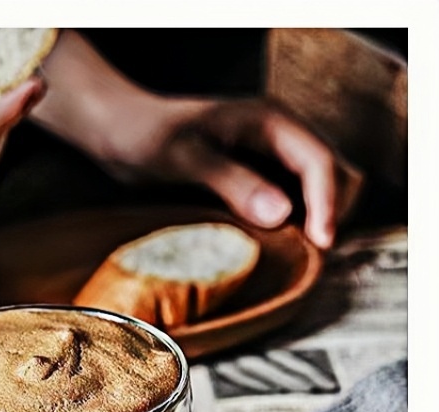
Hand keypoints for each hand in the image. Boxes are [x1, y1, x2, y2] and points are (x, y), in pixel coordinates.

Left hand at [97, 95, 361, 249]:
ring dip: (308, 219)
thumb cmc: (145, 136)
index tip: (320, 243)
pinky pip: (281, 199)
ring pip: (306, 189)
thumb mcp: (185, 158)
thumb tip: (282, 214)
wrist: (119, 132)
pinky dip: (285, 222)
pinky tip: (272, 247)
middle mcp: (275, 135)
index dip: (326, 203)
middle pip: (324, 174)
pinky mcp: (249, 175)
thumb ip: (233, 181)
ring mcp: (264, 155)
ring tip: (298, 257)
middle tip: (313, 255)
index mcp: (269, 121)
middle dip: (327, 211)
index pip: (317, 161)